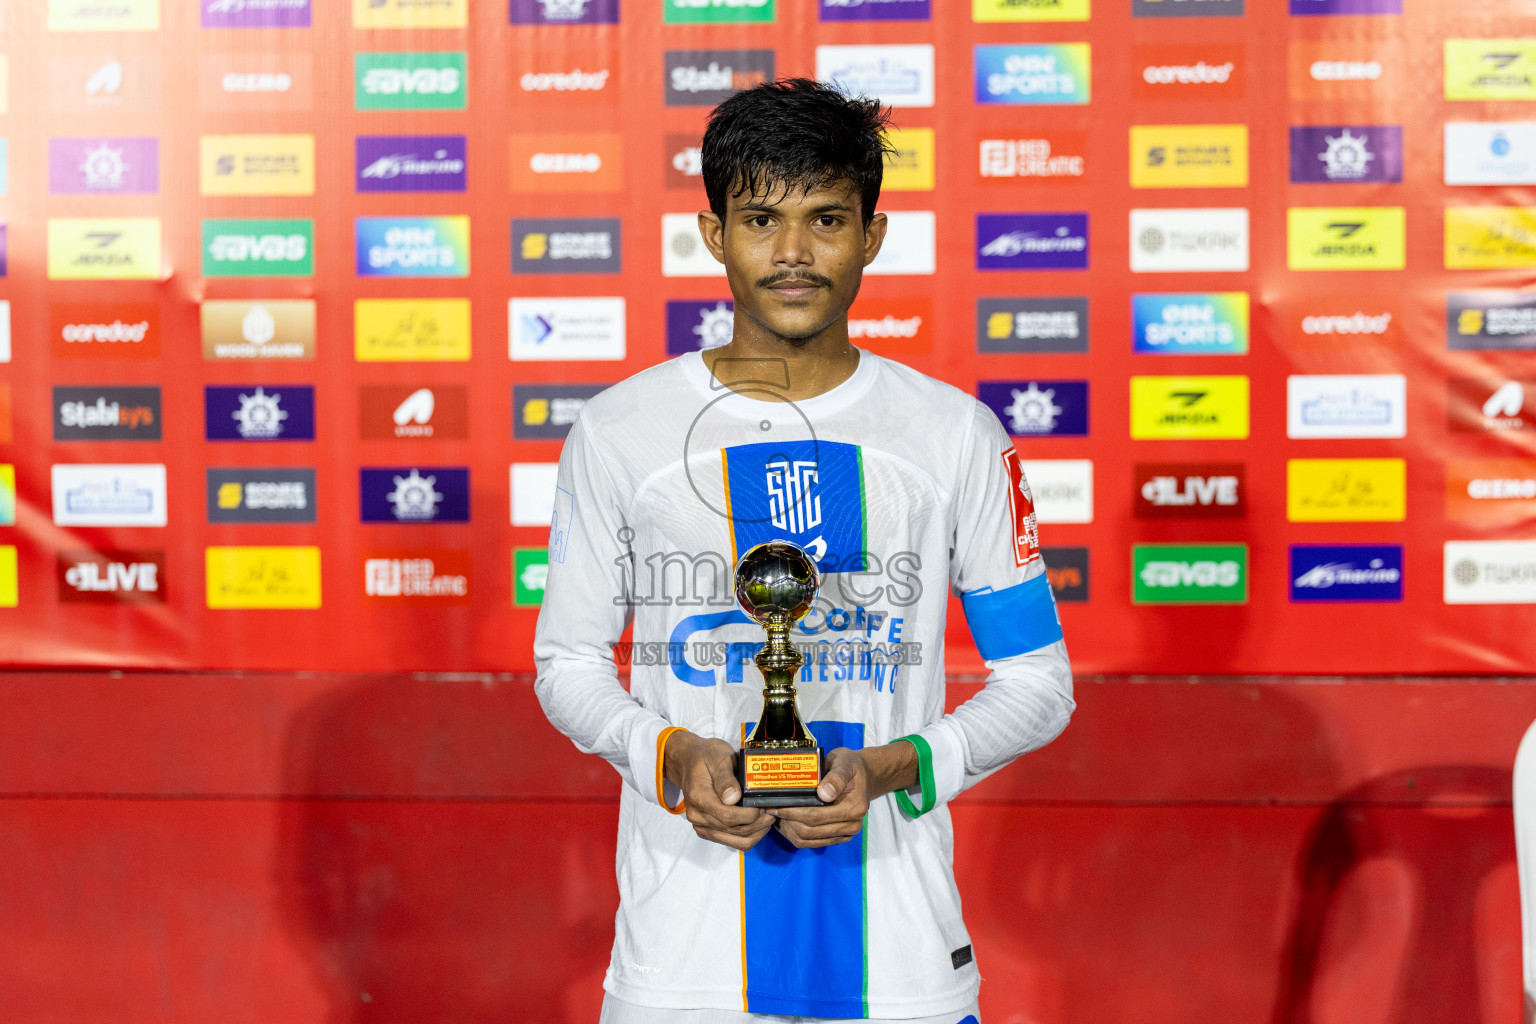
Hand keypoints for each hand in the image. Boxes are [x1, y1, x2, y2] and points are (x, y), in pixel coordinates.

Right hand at [664, 731, 774, 850]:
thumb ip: (725, 779)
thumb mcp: (718, 758)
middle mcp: (697, 815)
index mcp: (698, 797)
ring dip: (756, 832)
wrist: (690, 761)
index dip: (750, 814)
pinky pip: (732, 842)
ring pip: (736, 841)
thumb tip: (733, 798)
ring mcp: (701, 825)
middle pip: (734, 830)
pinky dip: (748, 836)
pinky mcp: (707, 830)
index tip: (764, 804)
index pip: (728, 816)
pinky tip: (758, 822)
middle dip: (758, 823)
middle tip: (772, 809)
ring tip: (768, 817)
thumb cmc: (707, 757)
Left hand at [769, 747, 871, 848]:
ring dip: (789, 829)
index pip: (817, 816)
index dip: (793, 812)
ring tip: (776, 815)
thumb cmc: (850, 766)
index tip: (775, 805)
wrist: (863, 776)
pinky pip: (812, 842)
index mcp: (855, 808)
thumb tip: (824, 793)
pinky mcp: (837, 837)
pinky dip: (795, 834)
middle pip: (811, 831)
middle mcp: (852, 825)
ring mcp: (845, 833)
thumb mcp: (845, 763)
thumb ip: (836, 778)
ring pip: (809, 840)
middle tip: (770, 808)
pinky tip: (785, 822)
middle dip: (787, 820)